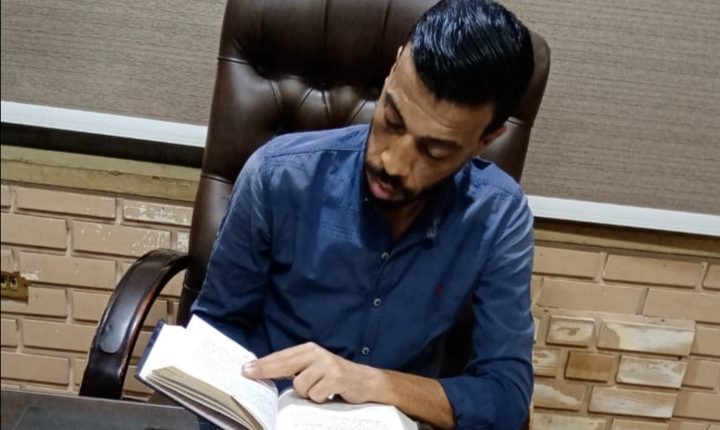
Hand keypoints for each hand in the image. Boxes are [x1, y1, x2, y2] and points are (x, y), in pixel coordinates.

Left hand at [241, 342, 379, 403]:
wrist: (365, 381)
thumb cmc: (334, 377)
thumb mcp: (314, 368)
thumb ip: (295, 368)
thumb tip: (266, 372)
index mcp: (309, 349)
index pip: (281, 357)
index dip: (262, 364)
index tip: (245, 369)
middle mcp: (317, 353)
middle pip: (284, 364)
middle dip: (265, 371)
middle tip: (248, 373)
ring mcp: (327, 364)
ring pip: (300, 385)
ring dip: (307, 393)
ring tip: (319, 391)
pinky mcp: (336, 377)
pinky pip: (315, 394)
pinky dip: (319, 399)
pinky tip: (328, 394)